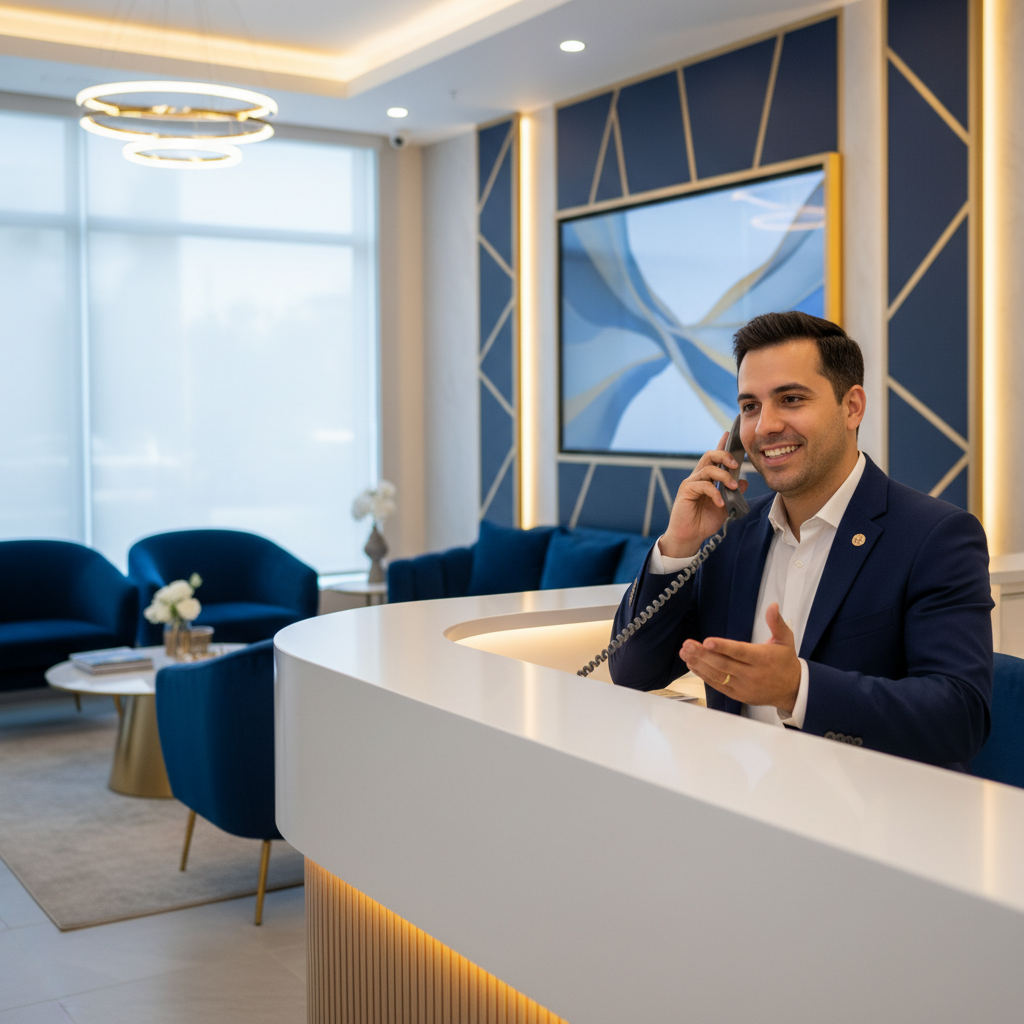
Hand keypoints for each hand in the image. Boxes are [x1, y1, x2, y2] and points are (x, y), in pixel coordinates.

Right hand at [659, 432, 748, 557]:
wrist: (689, 537)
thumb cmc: (704, 522)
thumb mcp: (725, 507)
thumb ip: (734, 494)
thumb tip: (744, 482)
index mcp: (707, 479)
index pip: (715, 458)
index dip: (721, 445)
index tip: (729, 434)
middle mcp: (698, 477)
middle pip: (709, 456)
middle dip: (724, 455)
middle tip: (736, 464)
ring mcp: (691, 483)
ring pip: (708, 468)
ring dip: (724, 476)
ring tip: (733, 488)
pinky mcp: (686, 491)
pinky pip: (703, 485)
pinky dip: (715, 493)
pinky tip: (720, 503)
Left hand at [680, 603, 800, 714]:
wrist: (792, 690)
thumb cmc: (785, 661)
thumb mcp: (785, 640)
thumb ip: (776, 622)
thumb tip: (772, 605)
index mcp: (762, 658)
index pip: (740, 652)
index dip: (723, 647)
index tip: (707, 641)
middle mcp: (752, 674)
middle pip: (724, 664)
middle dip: (703, 654)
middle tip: (687, 644)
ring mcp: (743, 686)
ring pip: (718, 675)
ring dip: (699, 664)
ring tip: (685, 653)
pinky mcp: (737, 695)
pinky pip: (717, 685)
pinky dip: (703, 675)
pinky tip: (692, 664)